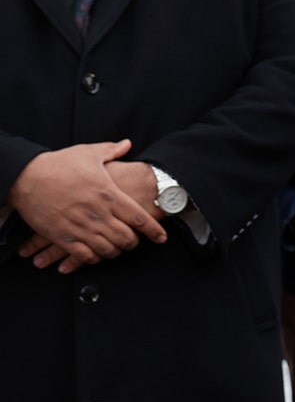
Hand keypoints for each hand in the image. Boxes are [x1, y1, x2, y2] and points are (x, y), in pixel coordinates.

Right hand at [9, 141, 165, 272]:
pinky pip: (85, 256)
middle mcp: (98, 214)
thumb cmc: (58, 164)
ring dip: (116, 251)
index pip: (139, 218)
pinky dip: (95, 258)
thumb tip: (127, 143)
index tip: (161, 237)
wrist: (26, 176)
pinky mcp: (63, 237)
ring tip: (118, 247)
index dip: (154, 230)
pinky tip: (97, 253)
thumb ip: (112, 151)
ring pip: (108, 249)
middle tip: (135, 241)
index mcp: (109, 195)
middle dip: (134, 243)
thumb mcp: (88, 153)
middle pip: (127, 238)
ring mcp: (81, 227)